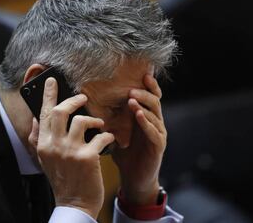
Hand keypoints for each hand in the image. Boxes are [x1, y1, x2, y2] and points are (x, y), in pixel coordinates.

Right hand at [27, 77, 114, 218]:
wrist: (75, 204)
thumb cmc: (63, 179)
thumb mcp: (45, 160)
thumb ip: (39, 138)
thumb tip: (37, 117)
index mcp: (43, 144)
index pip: (43, 114)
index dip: (48, 95)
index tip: (51, 80)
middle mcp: (54, 146)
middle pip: (60, 111)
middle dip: (73, 100)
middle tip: (83, 97)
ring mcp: (70, 152)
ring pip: (81, 120)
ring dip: (94, 120)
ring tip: (99, 125)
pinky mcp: (88, 158)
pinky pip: (100, 136)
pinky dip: (107, 136)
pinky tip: (109, 139)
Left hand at [112, 74, 165, 204]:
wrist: (135, 179)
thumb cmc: (126, 154)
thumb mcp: (117, 133)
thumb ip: (112, 119)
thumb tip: (94, 103)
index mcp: (146, 117)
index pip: (151, 97)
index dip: (149, 86)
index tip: (142, 74)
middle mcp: (155, 123)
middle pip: (155, 102)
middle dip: (144, 93)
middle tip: (131, 89)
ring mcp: (159, 134)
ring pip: (155, 115)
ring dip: (143, 106)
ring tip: (132, 99)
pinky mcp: (158, 146)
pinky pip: (154, 132)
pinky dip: (146, 123)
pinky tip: (139, 115)